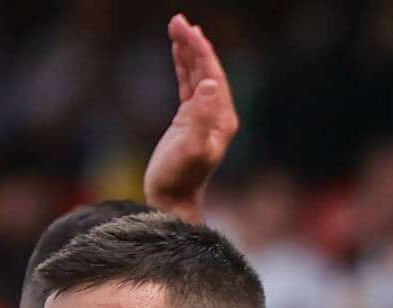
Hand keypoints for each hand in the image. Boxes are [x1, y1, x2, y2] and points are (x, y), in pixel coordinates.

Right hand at [143, 16, 238, 217]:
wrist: (171, 201)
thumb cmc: (179, 178)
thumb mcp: (191, 148)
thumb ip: (201, 117)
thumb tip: (209, 84)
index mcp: (222, 118)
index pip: (213, 75)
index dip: (201, 51)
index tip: (187, 30)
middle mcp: (217, 115)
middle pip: (207, 70)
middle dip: (194, 44)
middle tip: (178, 21)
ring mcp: (204, 116)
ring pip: (197, 74)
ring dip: (187, 51)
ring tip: (176, 27)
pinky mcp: (189, 120)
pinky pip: (188, 85)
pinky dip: (183, 66)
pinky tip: (178, 52)